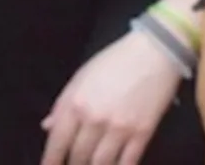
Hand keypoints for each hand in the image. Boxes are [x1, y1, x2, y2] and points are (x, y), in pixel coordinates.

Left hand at [40, 29, 183, 164]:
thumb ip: (63, 103)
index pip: (57, 143)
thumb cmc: (117, 60)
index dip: (51, 161)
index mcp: (76, 103)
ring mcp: (119, 128)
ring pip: (100, 164)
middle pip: (78, 157)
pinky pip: (127, 162)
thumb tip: (48, 126)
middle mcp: (95, 119)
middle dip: (74, 164)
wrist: (156, 51)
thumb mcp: (82, 76)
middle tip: (75, 164)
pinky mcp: (142, 132)